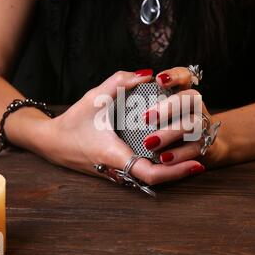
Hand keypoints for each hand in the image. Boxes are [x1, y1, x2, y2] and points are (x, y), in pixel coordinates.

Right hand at [36, 70, 205, 185]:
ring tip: (193, 157)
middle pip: (157, 180)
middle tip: (202, 161)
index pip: (150, 173)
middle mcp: (119, 170)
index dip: (176, 172)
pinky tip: (172, 154)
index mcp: (114, 155)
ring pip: (151, 179)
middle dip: (181, 172)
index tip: (197, 164)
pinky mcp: (118, 170)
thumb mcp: (94, 97)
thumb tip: (148, 73)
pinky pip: (143, 173)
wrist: (52, 143)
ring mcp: (118, 173)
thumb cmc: (72, 122)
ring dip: (172, 171)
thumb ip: (120, 82)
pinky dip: (160, 167)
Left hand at [143, 67, 225, 167]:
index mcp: (182, 93)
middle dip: (170, 106)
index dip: (174, 75)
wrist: (186, 154)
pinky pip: (196, 149)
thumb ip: (135, 87)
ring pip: (193, 125)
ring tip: (149, 143)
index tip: (158, 80)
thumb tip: (140, 75)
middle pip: (192, 97)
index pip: (185, 76)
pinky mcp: (205, 147)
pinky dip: (179, 154)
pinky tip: (163, 159)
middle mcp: (195, 107)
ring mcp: (202, 126)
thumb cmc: (158, 125)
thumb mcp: (144, 107)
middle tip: (146, 117)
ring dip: (170, 133)